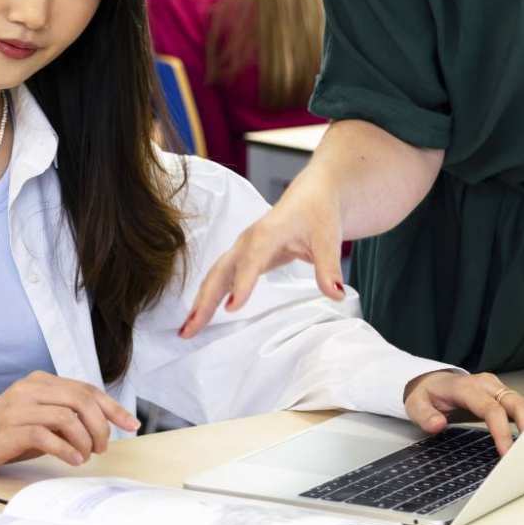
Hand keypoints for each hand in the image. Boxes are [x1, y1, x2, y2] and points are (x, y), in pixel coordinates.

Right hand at [0, 371, 139, 475]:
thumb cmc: (1, 437)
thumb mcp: (36, 421)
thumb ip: (63, 418)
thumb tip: (103, 427)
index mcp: (38, 382)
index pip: (85, 389)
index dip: (113, 407)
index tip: (132, 425)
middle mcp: (29, 389)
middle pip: (81, 399)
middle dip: (101, 425)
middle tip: (103, 448)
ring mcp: (17, 407)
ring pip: (67, 416)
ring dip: (85, 440)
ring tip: (85, 456)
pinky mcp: (8, 429)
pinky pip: (47, 435)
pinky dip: (67, 449)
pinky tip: (72, 459)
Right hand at [183, 179, 345, 337]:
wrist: (313, 194)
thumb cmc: (319, 213)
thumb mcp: (329, 238)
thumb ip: (330, 267)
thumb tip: (336, 294)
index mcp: (267, 233)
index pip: (252, 261)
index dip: (242, 284)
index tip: (232, 308)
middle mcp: (248, 241)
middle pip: (221, 272)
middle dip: (205, 299)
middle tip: (190, 328)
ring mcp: (242, 249)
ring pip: (216, 277)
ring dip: (200, 302)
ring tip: (187, 330)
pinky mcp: (243, 257)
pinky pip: (221, 278)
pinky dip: (208, 297)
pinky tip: (200, 317)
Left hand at [404, 370, 523, 455]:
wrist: (432, 382)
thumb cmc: (427, 395)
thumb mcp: (415, 404)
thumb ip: (425, 415)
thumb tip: (438, 425)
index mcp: (467, 387)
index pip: (491, 409)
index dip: (502, 431)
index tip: (507, 453)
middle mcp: (488, 385)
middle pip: (516, 402)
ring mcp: (499, 389)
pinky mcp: (506, 396)